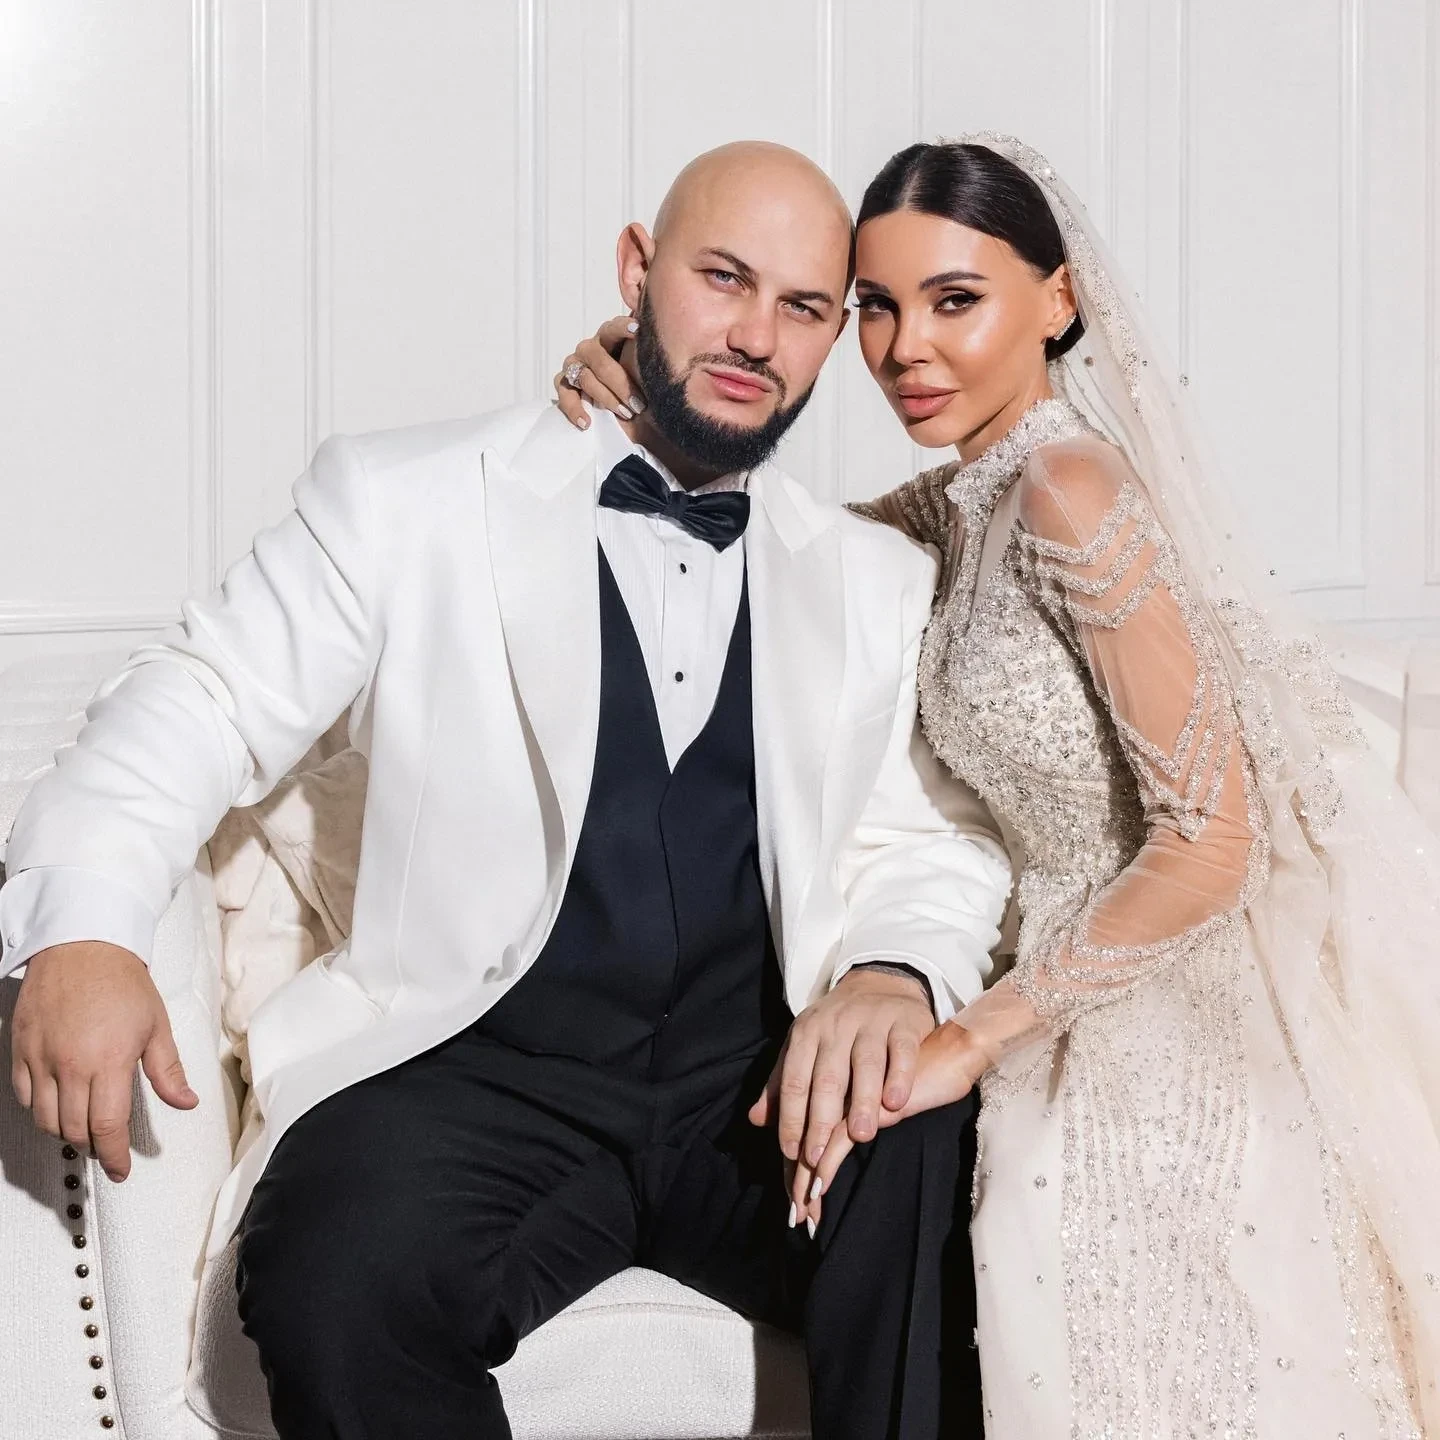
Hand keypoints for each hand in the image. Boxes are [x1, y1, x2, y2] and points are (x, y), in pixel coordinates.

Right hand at [9, 941, 196, 1181]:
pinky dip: (40, 1110)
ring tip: (84, 1129)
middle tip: (106, 1147)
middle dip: (93, 1147)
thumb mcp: (156, 1026)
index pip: (108, 1127)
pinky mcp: (21, 1050)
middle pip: (74, 1130)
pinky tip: (57, 1106)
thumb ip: (168, 1071)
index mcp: (109, 1061)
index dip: (114, 1156)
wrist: (83, 946)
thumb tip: (186, 1102)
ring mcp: (41, 1058)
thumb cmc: (122, 981)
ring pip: (46, 1120)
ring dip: (65, 1133)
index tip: (120, 1169)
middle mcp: (71, 1065)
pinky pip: (25, 1097)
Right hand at [552, 315, 646, 428]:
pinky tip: (587, 422)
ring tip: (626, 414)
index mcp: (610, 337)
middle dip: (621, 383)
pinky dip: (574, 409)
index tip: (638, 331)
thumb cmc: (638, 379)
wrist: (628, 407)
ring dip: (606, 398)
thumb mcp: (647, 361)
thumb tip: (668, 318)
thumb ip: (652, 344)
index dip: (623, 328)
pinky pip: (565, 394)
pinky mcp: (565, 384)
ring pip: (585, 378)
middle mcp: (590, 348)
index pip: (613, 328)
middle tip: (640, 403)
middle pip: (600, 361)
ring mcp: (575, 365)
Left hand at [749, 966, 934, 1174]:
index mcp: (806, 1034)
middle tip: (817, 1156)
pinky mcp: (904, 1023)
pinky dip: (898, 1076)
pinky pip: (901, 1051)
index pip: (795, 1080)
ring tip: (860, 1135)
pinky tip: (895, 1104)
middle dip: (821, 1118)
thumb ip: (782, 1085)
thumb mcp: (804, 1049)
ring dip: (862, 1101)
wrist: (881, 984)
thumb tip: (756, 1120)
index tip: (792, 1152)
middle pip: (827, 1076)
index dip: (791, 1117)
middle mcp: (836, 1026)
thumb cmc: (837, 1030)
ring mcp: (872, 1022)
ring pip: (865, 1063)